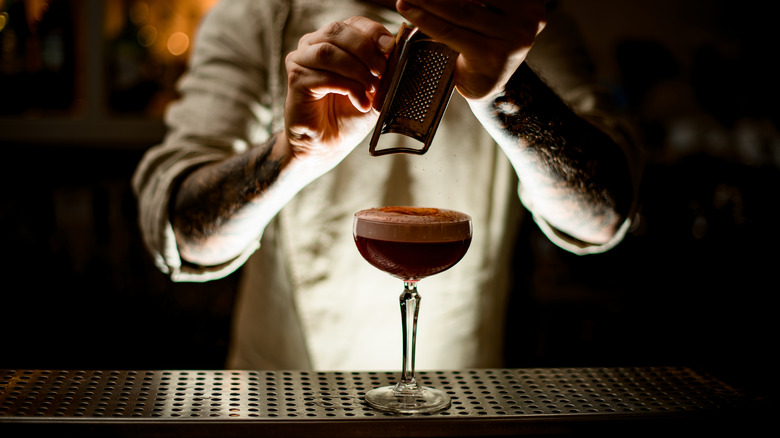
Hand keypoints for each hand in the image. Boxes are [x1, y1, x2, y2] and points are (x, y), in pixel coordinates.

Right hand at [284, 16, 394, 163]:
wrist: (328, 145)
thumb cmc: (349, 115)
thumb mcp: (375, 88)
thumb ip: (384, 67)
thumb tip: (398, 46)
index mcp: (334, 41)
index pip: (353, 22)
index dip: (373, 31)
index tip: (390, 47)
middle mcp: (313, 45)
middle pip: (338, 31)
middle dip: (365, 50)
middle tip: (381, 72)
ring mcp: (301, 61)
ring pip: (328, 51)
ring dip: (356, 70)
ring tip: (370, 90)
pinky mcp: (295, 80)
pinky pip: (323, 76)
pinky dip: (347, 88)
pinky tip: (359, 102)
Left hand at [396, 0, 546, 99]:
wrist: (488, 86)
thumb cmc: (485, 44)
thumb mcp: (490, 14)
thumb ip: (474, 1)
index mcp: (528, 3)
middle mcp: (527, 18)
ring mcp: (512, 38)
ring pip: (459, 9)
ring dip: (427, 0)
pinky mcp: (490, 55)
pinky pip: (450, 32)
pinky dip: (425, 19)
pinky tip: (408, 11)